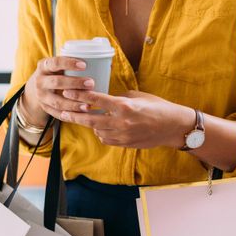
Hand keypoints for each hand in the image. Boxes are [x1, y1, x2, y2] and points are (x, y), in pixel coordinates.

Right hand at [19, 56, 95, 124]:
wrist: (38, 87)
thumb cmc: (55, 73)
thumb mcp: (58, 65)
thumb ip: (73, 62)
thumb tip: (103, 57)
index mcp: (43, 66)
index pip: (55, 63)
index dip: (69, 63)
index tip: (84, 65)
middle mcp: (40, 81)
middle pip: (57, 82)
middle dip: (75, 83)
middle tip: (91, 83)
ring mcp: (41, 96)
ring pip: (57, 101)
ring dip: (74, 104)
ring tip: (89, 105)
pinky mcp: (45, 108)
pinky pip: (58, 114)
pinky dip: (70, 115)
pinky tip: (81, 115)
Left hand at [58, 90, 194, 148]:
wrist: (173, 127)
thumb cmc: (158, 107)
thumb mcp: (137, 96)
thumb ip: (119, 98)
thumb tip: (104, 99)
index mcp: (124, 107)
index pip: (96, 100)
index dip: (80, 96)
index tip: (68, 91)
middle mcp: (121, 122)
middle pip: (90, 120)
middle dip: (74, 115)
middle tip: (62, 110)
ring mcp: (123, 135)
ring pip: (97, 131)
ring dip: (89, 124)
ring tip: (80, 117)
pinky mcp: (126, 144)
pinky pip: (106, 139)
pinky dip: (101, 133)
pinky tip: (100, 127)